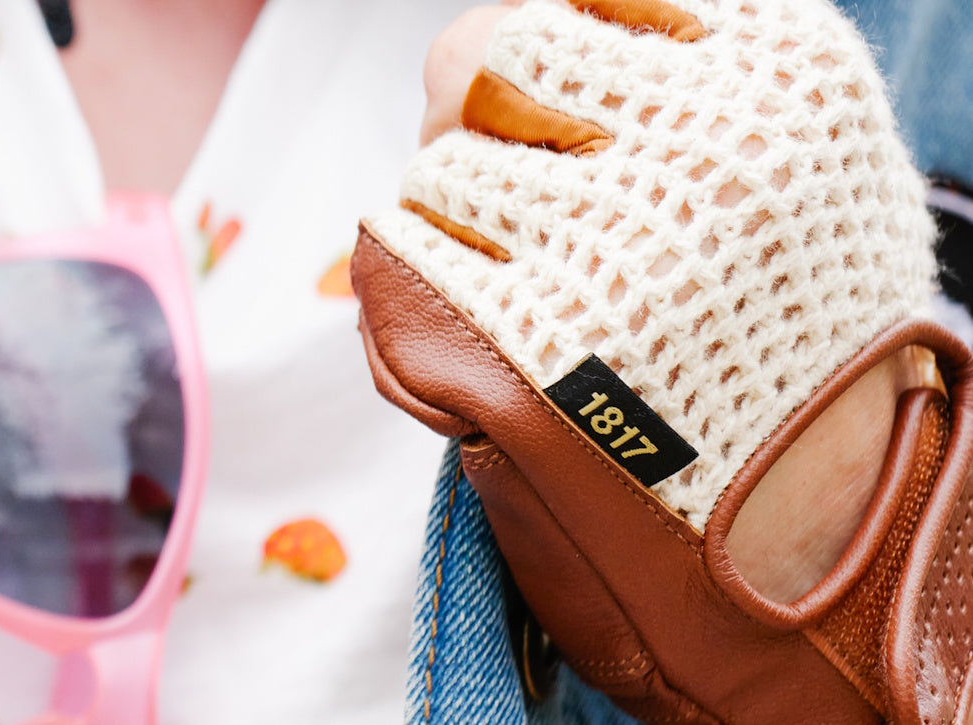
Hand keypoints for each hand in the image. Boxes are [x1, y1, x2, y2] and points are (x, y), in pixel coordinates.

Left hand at [367, 0, 953, 720]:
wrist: (825, 521)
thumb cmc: (793, 328)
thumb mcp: (796, 154)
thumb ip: (677, 75)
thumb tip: (509, 39)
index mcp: (780, 68)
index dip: (544, 63)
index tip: (562, 116)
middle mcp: (701, 142)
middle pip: (478, 56)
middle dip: (473, 120)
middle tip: (521, 198)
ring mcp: (613, 244)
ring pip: (436, 166)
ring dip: (458, 224)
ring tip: (537, 289)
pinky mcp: (528, 343)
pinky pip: (392, 252)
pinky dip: (411, 288)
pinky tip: (484, 334)